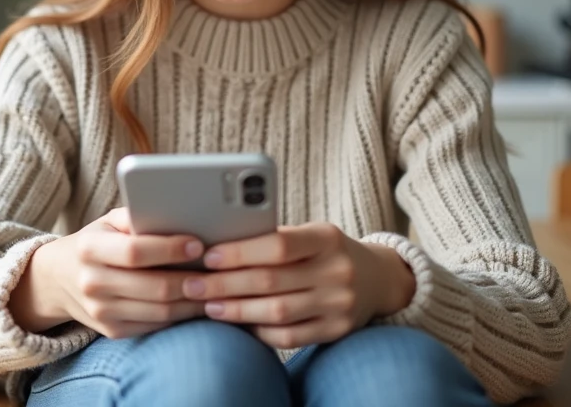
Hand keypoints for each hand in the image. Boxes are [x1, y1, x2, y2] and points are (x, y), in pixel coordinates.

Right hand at [9, 207, 207, 338]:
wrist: (58, 279)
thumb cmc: (97, 241)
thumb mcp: (109, 221)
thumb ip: (138, 216)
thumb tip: (180, 215)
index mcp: (89, 248)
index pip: (135, 251)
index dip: (170, 249)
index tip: (198, 244)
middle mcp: (91, 282)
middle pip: (153, 287)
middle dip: (192, 280)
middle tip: (219, 271)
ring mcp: (100, 312)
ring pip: (160, 311)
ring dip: (194, 302)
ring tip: (217, 287)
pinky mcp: (112, 331)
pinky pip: (156, 326)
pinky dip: (182, 316)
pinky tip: (199, 302)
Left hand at [180, 223, 416, 348]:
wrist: (378, 278)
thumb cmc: (327, 251)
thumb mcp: (311, 234)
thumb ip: (274, 238)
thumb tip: (218, 244)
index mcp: (327, 238)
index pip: (278, 245)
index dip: (240, 252)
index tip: (208, 257)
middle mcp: (337, 271)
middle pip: (271, 281)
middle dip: (225, 284)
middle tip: (192, 285)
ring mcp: (339, 304)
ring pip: (277, 312)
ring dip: (237, 310)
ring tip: (209, 306)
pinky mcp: (336, 330)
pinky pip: (290, 336)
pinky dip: (260, 331)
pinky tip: (239, 324)